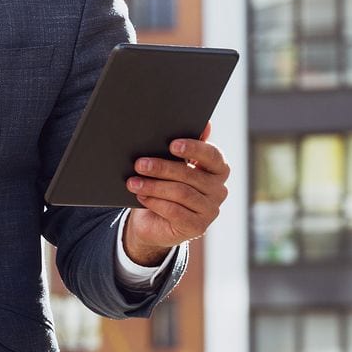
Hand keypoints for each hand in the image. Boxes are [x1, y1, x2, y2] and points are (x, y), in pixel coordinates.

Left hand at [123, 121, 229, 264]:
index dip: (194, 148)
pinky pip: (174, 211)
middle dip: (161, 168)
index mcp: (217, 170)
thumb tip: (206, 123)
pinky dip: (155, 202)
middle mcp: (219, 190)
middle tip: (139, 164)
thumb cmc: (165, 186)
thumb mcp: (173, 165)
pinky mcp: (198, 227)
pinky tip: (141, 196)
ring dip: (153, 186)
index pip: (213, 155)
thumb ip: (186, 147)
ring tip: (133, 182)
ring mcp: (210, 210)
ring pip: (180, 193)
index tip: (172, 145)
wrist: (154, 221)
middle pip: (190, 175)